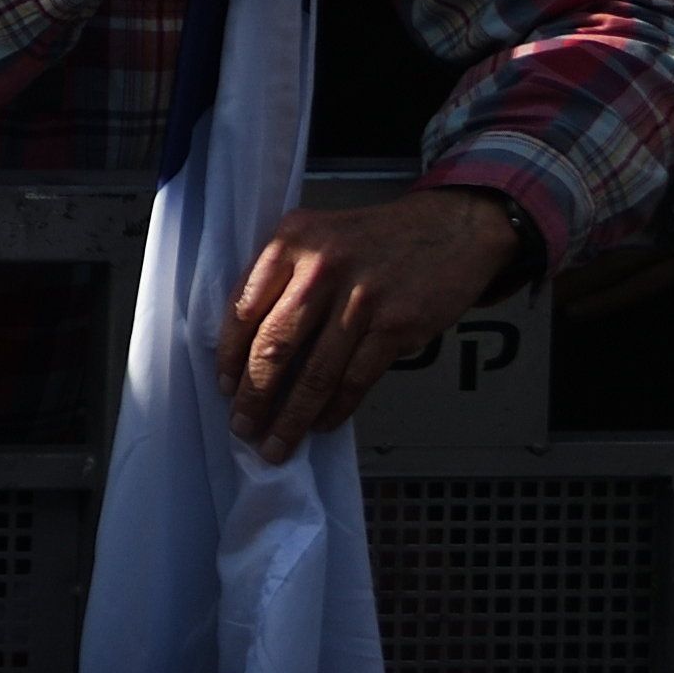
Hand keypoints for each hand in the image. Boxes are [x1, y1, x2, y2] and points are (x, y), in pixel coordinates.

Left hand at [217, 180, 526, 456]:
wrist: (450, 230)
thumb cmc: (375, 239)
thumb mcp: (317, 236)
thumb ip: (283, 276)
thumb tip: (250, 343)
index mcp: (290, 242)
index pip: (243, 307)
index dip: (230, 354)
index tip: (223, 384)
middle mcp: (320, 268)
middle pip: (274, 345)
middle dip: (253, 395)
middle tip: (242, 425)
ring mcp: (359, 299)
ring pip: (315, 372)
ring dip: (291, 415)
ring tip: (277, 442)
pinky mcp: (396, 326)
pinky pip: (355, 379)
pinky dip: (335, 408)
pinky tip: (321, 423)